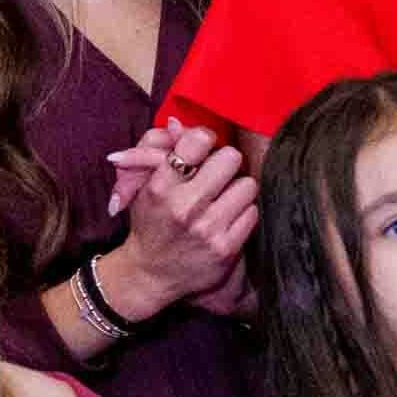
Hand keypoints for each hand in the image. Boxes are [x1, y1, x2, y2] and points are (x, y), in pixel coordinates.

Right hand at [96, 123, 255, 324]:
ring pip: (247, 185)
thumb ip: (161, 151)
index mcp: (160, 187)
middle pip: (230, 158)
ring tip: (222, 199)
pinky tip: (227, 219)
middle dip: (225, 163)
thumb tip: (177, 122)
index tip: (202, 151)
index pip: (199, 140)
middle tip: (216, 175)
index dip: (204, 140)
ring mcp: (207, 229)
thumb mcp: (143, 185)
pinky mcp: (226, 248)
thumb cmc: (150, 222)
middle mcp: (184, 207)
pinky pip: (252, 213)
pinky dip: (242, 213)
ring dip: (236, 190)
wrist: (150, 274)